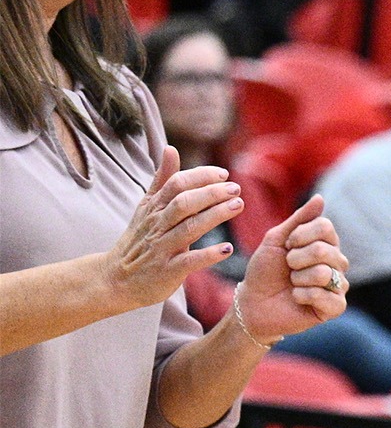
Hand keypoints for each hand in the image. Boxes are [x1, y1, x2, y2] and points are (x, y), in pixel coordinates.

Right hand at [103, 145, 241, 310]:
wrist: (115, 279)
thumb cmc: (139, 240)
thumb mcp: (147, 208)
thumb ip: (162, 180)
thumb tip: (170, 148)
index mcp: (154, 208)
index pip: (176, 185)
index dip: (200, 177)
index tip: (223, 174)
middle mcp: (157, 226)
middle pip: (184, 203)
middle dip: (211, 193)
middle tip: (235, 188)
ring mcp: (162, 249)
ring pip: (188, 228)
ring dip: (215, 216)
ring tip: (238, 206)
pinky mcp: (167, 271)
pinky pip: (189, 261)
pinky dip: (208, 255)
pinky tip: (227, 249)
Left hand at [238, 195, 347, 340]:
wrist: (254, 302)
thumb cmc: (264, 270)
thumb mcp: (277, 239)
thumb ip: (299, 220)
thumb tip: (320, 198)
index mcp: (325, 244)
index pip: (325, 227)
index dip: (301, 235)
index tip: (287, 245)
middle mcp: (336, 263)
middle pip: (323, 250)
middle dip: (296, 259)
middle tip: (288, 268)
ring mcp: (338, 285)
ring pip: (324, 273)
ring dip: (298, 278)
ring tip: (292, 284)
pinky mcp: (335, 307)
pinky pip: (325, 295)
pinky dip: (303, 295)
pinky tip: (297, 298)